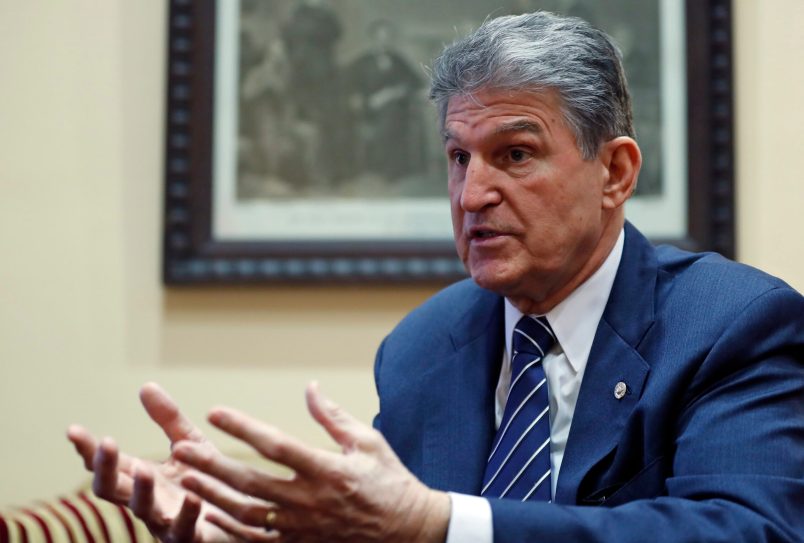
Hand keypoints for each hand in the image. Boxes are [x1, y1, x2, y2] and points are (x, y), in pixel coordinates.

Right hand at [67, 383, 272, 542]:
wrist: (243, 515)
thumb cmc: (208, 481)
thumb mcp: (189, 444)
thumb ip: (168, 419)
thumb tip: (145, 385)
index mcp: (143, 479)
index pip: (108, 464)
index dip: (89, 450)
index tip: (73, 430)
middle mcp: (148, 502)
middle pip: (113, 489)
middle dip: (106, 468)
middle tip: (106, 444)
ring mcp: (166, 522)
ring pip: (144, 511)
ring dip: (141, 491)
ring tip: (143, 470)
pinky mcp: (192, 538)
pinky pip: (185, 530)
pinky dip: (186, 515)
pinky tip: (192, 498)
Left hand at [173, 382, 450, 542]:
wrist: (408, 532)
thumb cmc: (390, 481)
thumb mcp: (368, 442)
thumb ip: (333, 416)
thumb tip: (309, 388)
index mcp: (328, 470)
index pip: (276, 445)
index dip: (243, 428)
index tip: (215, 413)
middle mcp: (310, 500)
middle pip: (250, 482)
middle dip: (212, 464)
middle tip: (181, 449)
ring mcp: (303, 527)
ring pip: (247, 514)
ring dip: (213, 495)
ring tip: (187, 477)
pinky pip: (258, 540)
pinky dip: (230, 529)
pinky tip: (208, 514)